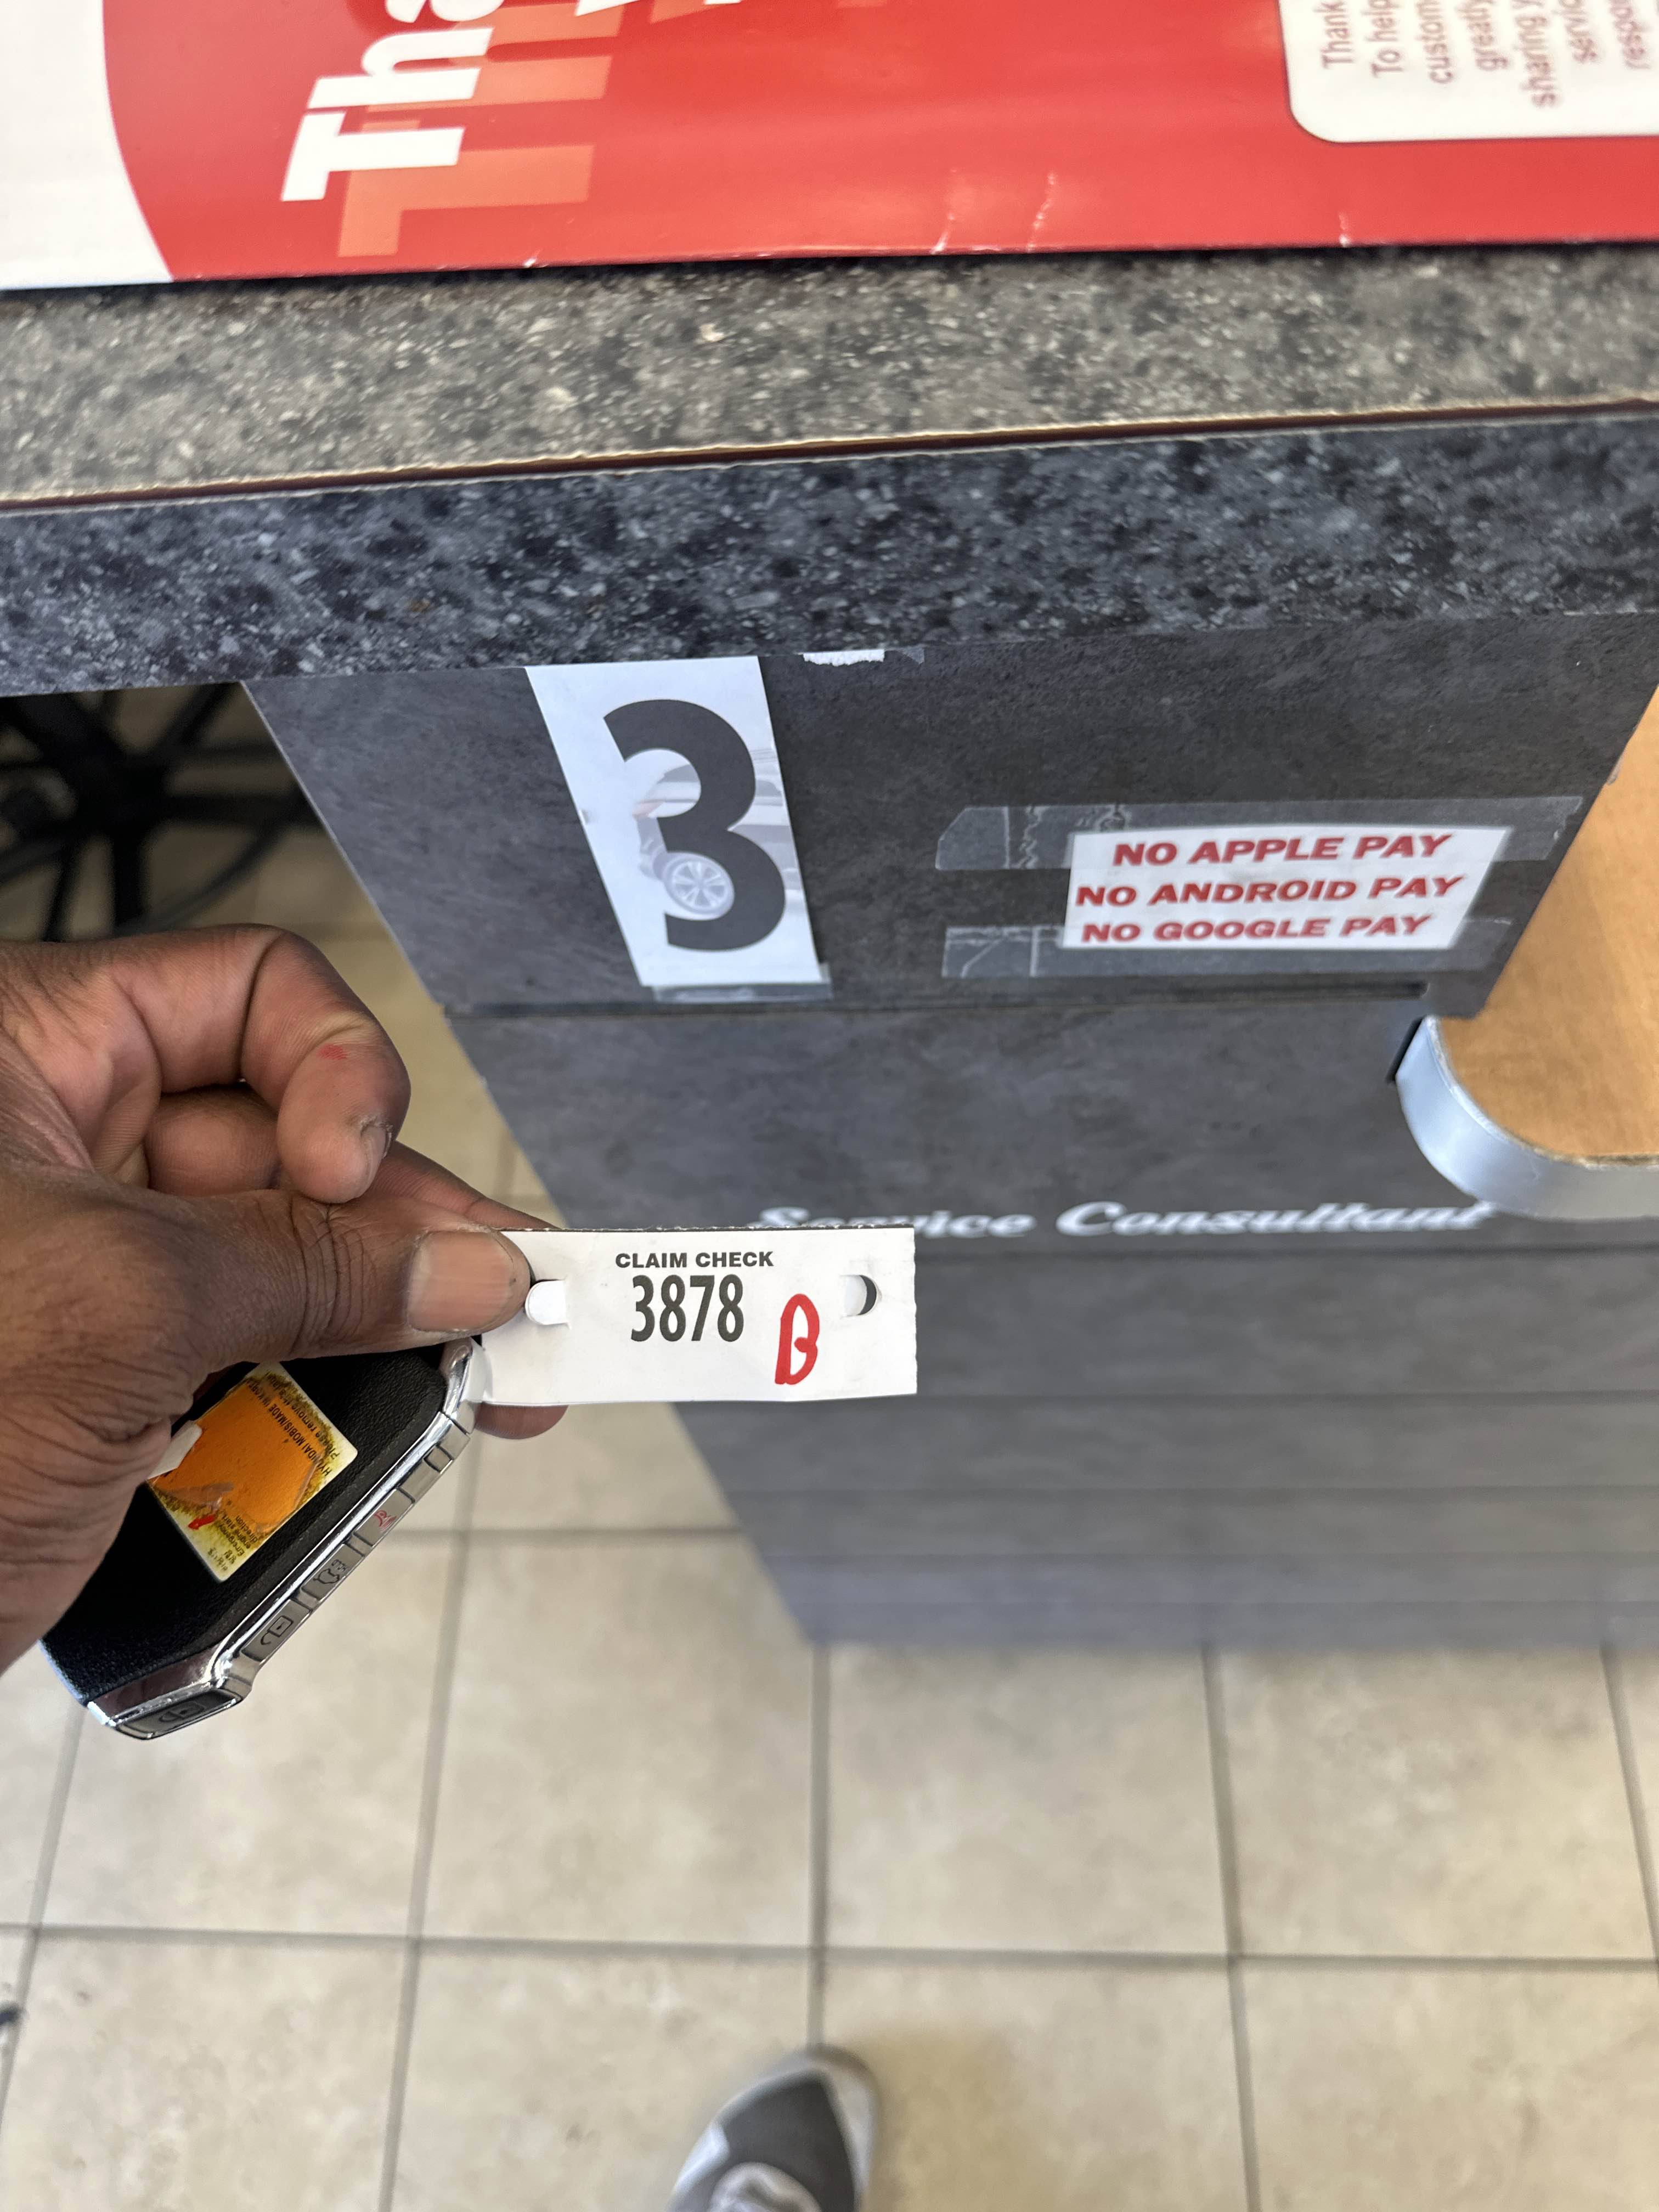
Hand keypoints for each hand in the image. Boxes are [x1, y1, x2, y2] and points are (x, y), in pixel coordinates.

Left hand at [0, 926, 559, 1674]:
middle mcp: (67, 1145)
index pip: (246, 993)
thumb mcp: (117, 1307)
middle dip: (405, 1229)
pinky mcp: (118, 1374)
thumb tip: (465, 1265)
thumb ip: (308, 1269)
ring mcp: (99, 1268)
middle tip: (513, 1296)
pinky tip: (399, 1437)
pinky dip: (332, 1404)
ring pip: (292, 1262)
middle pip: (295, 1141)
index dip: (333, 1073)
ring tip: (490, 1389)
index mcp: (27, 1054)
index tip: (352, 1177)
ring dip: (392, 1329)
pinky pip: (262, 1358)